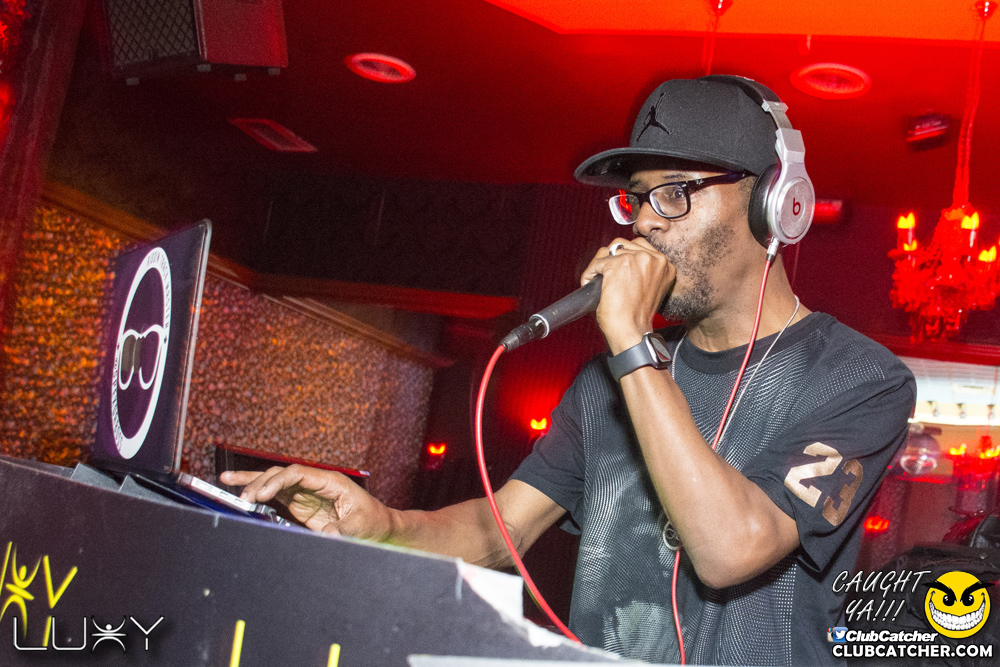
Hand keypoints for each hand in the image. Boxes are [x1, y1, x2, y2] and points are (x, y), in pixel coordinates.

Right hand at [220, 465, 392, 538]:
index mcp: (330, 481)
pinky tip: (240, 489)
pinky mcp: (300, 503)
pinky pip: (275, 494)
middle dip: (260, 483)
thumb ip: (341, 530)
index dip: (277, 482)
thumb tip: (326, 534)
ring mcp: (306, 492)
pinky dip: (258, 492)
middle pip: (282, 474)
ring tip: (227, 481)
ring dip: (253, 482)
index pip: (297, 474)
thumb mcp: (360, 527)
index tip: (261, 494)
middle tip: (243, 499)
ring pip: (275, 480)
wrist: (379, 526)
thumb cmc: (372, 521)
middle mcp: (315, 482)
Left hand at [580, 237, 675, 353]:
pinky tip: (590, 284)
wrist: (631, 331)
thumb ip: (642, 270)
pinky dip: (589, 273)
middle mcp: (654, 258)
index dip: (624, 256)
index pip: (639, 246)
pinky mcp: (619, 264)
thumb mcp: (649, 287)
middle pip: (622, 244)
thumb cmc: (636, 316)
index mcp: (665, 264)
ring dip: (599, 265)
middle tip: (604, 275)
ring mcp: (637, 259)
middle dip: (610, 258)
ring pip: (608, 251)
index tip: (615, 270)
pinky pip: (596, 262)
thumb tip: (621, 257)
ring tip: (597, 280)